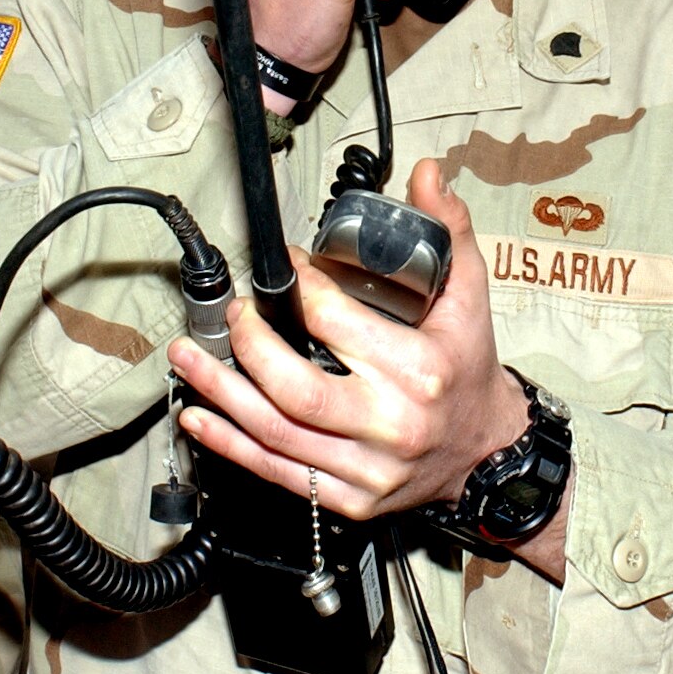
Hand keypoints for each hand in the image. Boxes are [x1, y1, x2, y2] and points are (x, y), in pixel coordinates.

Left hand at [168, 159, 530, 520]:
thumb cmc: (469, 369)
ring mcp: (366, 468)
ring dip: (221, 394)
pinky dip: (231, 445)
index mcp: (417, 370)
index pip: (337, 323)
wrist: (485, 450)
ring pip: (276, 433)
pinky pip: (277, 471)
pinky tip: (199, 419)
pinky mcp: (349, 499)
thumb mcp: (470, 295)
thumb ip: (450, 229)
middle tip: (231, 315)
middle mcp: (389, 423)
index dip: (299, 287)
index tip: (282, 265)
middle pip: (296, 389)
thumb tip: (428, 174)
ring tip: (186, 360)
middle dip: (248, 348)